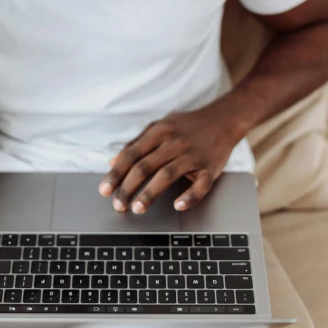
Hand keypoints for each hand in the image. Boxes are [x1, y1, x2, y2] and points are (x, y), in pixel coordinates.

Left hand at [98, 106, 239, 213]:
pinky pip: (200, 185)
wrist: (222, 119)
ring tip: (137, 208)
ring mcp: (192, 155)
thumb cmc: (186, 126)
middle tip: (117, 204)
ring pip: (167, 175)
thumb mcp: (159, 127)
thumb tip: (112, 162)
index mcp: (159, 131)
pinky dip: (189, 196)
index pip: (132, 154)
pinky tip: (177, 205)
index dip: (116, 173)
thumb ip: (136, 143)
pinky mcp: (209, 168)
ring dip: (150, 193)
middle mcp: (174, 142)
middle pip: (145, 166)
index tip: (104, 190)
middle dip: (128, 187)